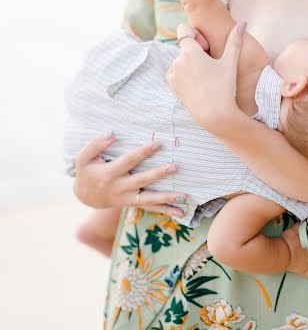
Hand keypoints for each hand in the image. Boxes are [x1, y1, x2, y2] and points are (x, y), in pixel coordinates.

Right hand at [73, 134, 187, 215]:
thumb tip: (112, 134)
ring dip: (167, 198)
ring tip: (183, 196)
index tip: (158, 143)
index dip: (143, 152)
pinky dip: (165, 210)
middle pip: (141, 181)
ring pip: (148, 199)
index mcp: (108, 174)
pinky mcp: (133, 204)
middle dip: (158, 174)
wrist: (85, 197)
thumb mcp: (83, 158)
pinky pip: (150, 208)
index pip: (128, 161)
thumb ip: (95, 145)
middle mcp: (119, 188)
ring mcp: (127, 198)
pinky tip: (181, 213)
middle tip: (174, 167)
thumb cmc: (87, 172)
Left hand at [165, 22, 244, 127]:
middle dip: (196, 52)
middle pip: (185, 47)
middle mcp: (177, 61)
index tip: (205, 46)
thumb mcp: (230, 63)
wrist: (214, 115)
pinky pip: (177, 73)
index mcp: (189, 52)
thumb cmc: (224, 88)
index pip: (183, 29)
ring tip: (206, 77)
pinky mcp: (172, 86)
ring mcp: (173, 75)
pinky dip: (185, 75)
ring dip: (190, 64)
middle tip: (211, 65)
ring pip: (181, 61)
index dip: (194, 34)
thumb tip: (243, 22)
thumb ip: (234, 41)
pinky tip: (199, 84)